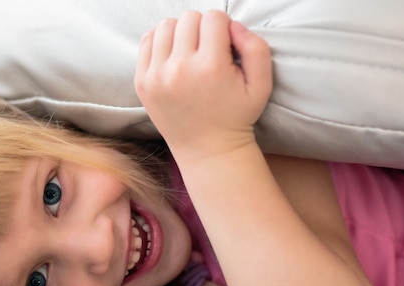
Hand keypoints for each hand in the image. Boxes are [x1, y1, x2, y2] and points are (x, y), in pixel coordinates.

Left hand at [135, 11, 271, 159]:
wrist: (206, 149)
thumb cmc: (236, 116)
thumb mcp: (262, 85)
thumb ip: (256, 47)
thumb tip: (233, 25)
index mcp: (211, 67)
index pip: (214, 17)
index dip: (224, 27)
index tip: (225, 47)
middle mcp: (179, 69)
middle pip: (188, 18)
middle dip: (202, 27)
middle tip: (208, 50)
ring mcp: (156, 76)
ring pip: (165, 26)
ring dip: (180, 32)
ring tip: (190, 51)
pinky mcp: (142, 82)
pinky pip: (147, 42)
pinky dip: (161, 42)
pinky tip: (173, 56)